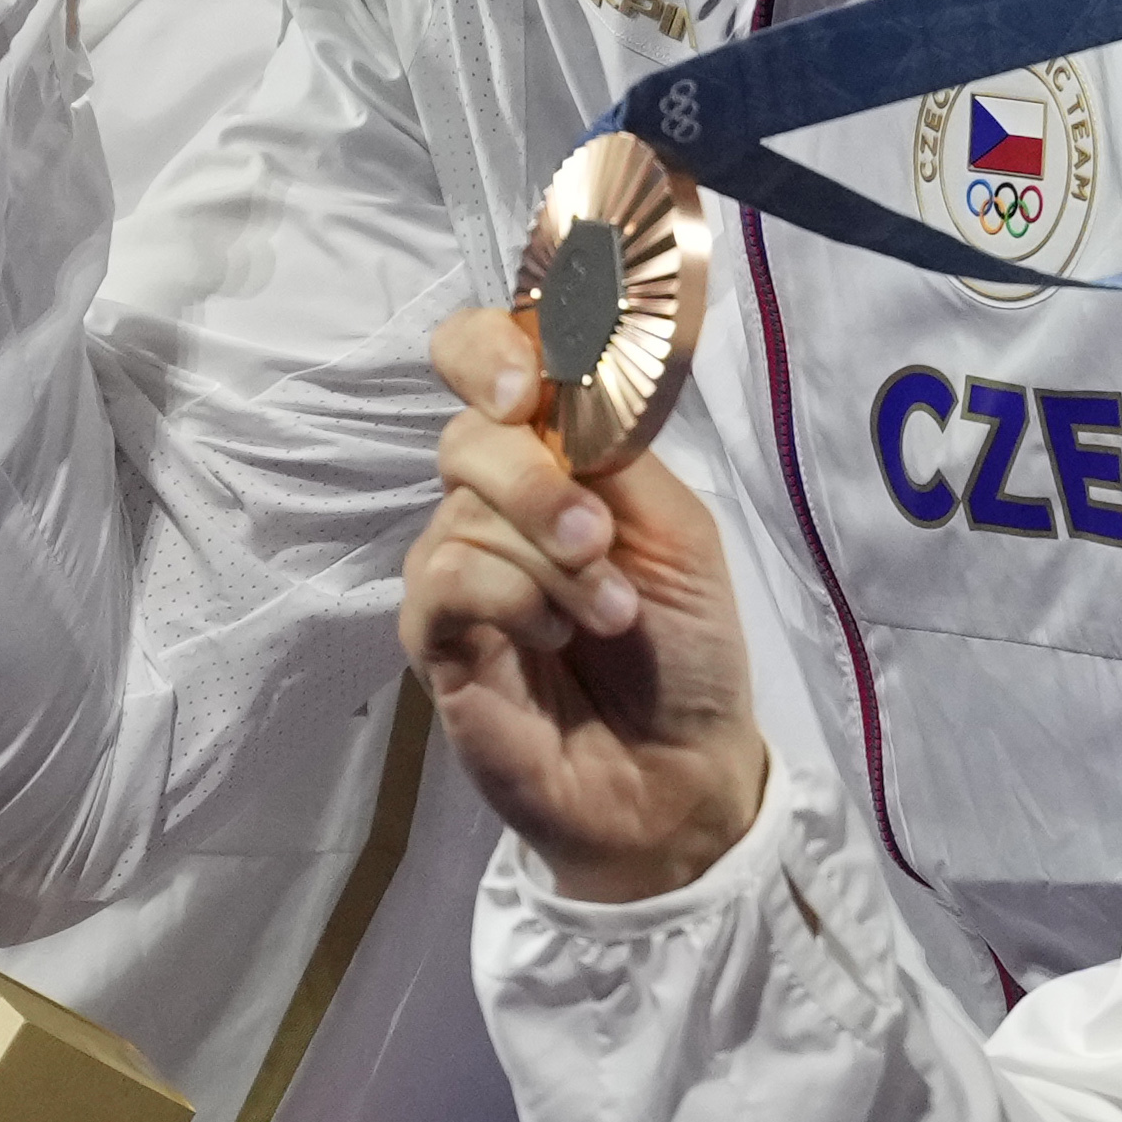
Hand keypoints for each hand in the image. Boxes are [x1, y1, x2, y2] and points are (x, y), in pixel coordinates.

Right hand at [406, 302, 775, 902]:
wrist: (680, 771)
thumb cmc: (687, 648)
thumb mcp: (676, 530)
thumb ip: (613, 448)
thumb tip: (553, 373)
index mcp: (554, 457)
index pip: (484, 361)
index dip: (488, 350)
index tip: (525, 386)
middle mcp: (495, 501)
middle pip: (470, 436)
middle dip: (539, 483)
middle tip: (600, 541)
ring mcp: (458, 567)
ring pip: (464, 510)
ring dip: (552, 561)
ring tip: (607, 615)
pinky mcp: (435, 635)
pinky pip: (446, 576)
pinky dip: (512, 597)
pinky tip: (553, 637)